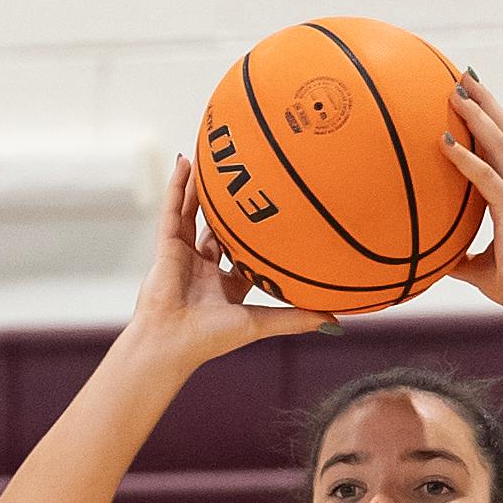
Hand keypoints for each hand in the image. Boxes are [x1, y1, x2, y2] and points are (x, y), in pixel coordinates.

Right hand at [134, 156, 331, 367]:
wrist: (170, 342)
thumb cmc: (210, 339)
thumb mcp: (260, 323)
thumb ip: (295, 319)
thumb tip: (337, 321)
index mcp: (225, 285)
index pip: (244, 255)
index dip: (257, 236)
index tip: (274, 215)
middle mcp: (204, 268)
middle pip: (217, 228)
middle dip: (228, 207)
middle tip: (243, 179)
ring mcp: (183, 255)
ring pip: (193, 213)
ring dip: (200, 188)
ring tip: (211, 160)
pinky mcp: (165, 246)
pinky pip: (173, 210)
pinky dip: (177, 187)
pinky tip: (185, 163)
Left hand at [429, 72, 502, 308]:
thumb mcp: (475, 266)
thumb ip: (456, 254)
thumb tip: (427, 258)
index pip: (502, 147)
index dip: (489, 119)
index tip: (472, 95)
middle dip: (485, 100)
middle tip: (464, 74)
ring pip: (500, 144)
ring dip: (478, 114)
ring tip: (456, 90)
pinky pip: (485, 178)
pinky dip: (464, 158)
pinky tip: (442, 141)